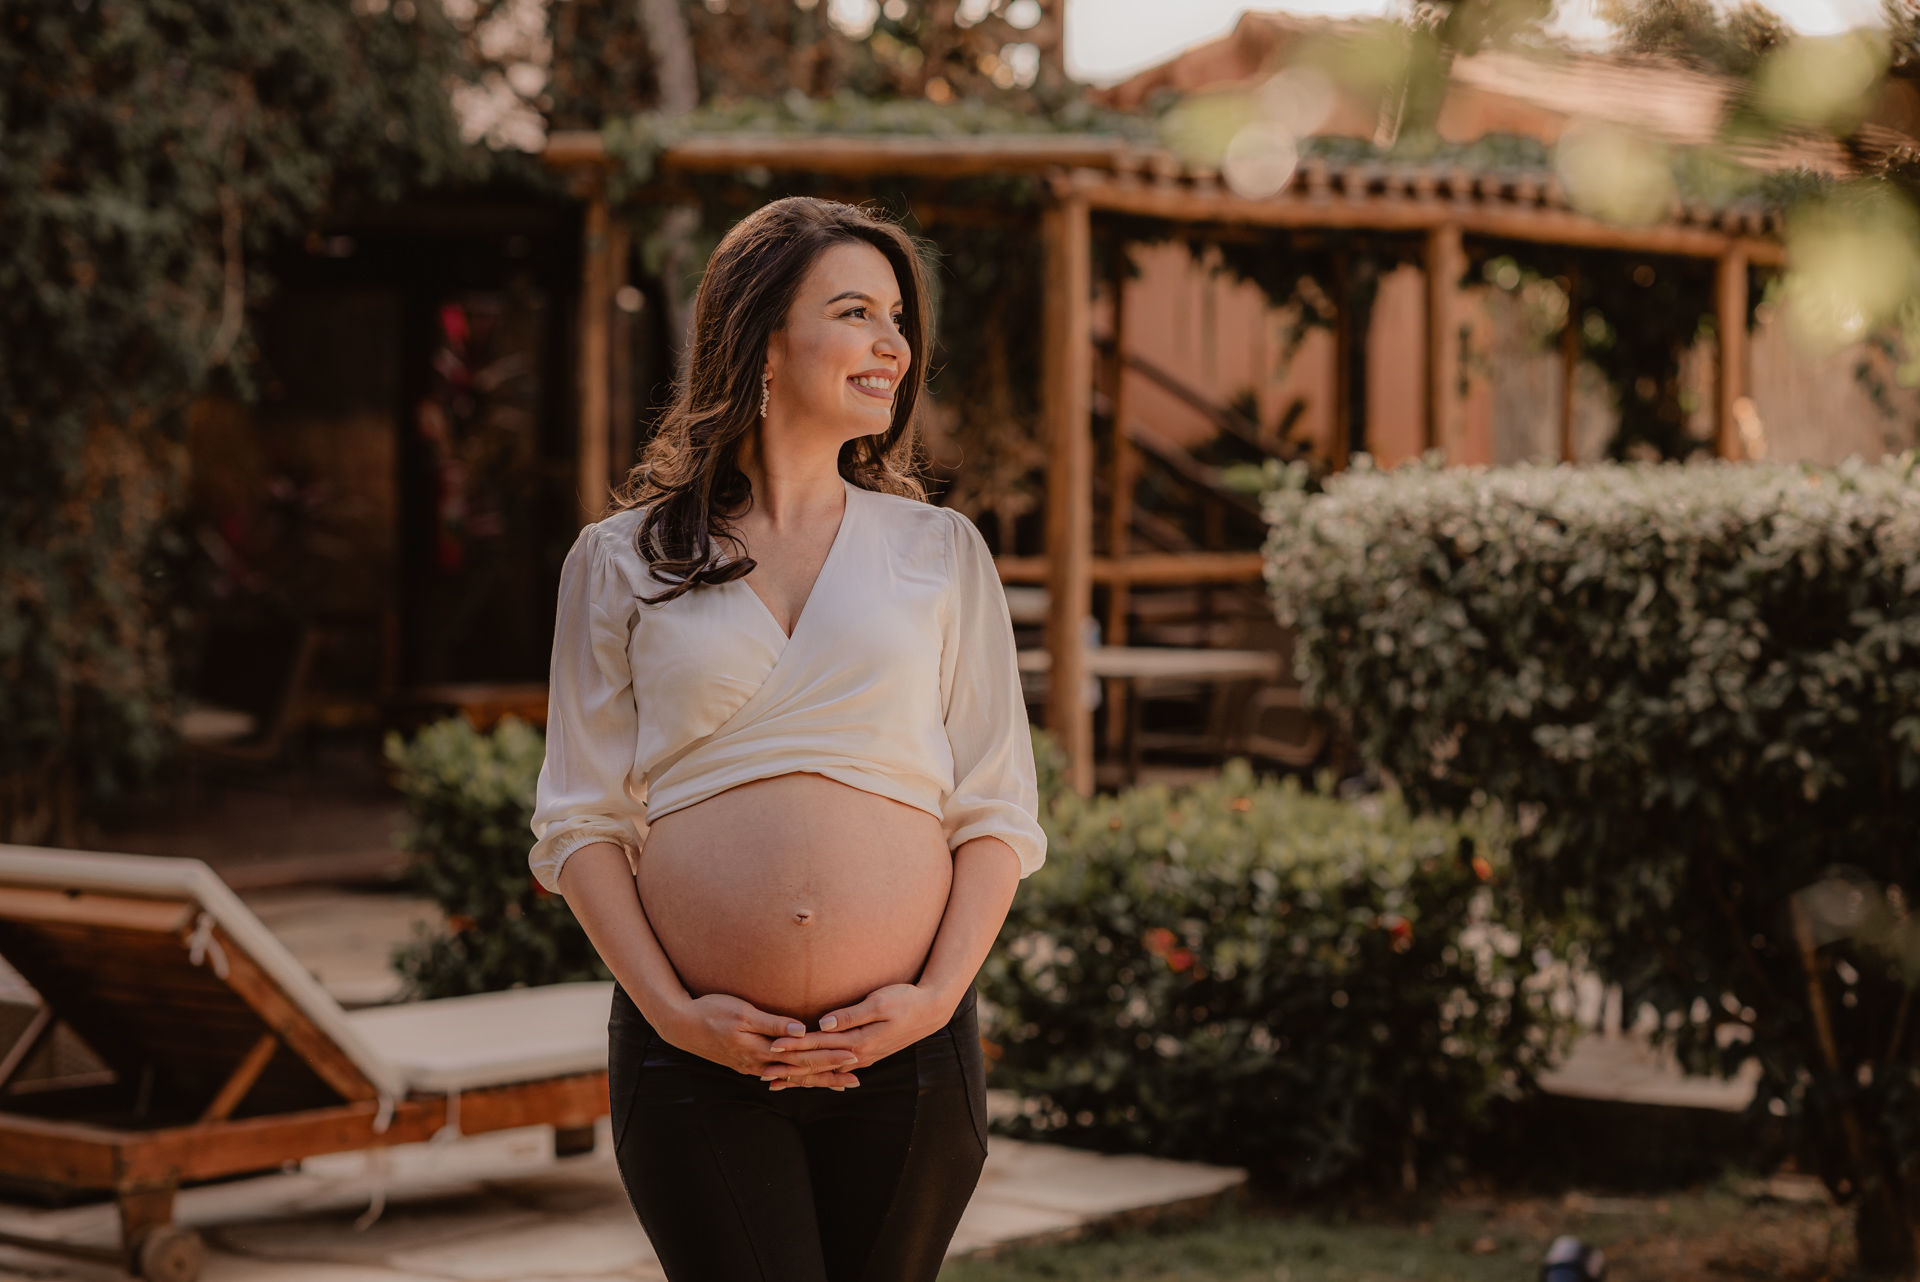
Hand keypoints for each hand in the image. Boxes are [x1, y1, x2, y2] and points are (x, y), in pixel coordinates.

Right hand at [668, 993, 861, 1087]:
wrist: (681, 1025)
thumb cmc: (711, 1010)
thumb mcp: (742, 1011)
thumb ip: (772, 1023)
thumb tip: (802, 1031)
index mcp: (760, 1050)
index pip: (802, 1056)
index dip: (828, 1056)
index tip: (852, 1056)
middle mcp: (759, 1064)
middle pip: (801, 1072)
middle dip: (829, 1075)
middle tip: (856, 1079)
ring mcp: (753, 1066)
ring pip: (791, 1077)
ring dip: (816, 1080)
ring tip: (839, 1083)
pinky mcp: (747, 1064)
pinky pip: (779, 1076)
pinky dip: (796, 1079)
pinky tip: (806, 1081)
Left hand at [763, 984, 950, 1091]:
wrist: (931, 1011)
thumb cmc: (906, 1000)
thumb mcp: (879, 1002)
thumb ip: (850, 1014)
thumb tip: (824, 1023)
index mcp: (859, 1042)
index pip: (818, 1046)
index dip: (794, 1047)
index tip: (770, 1048)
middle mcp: (859, 1055)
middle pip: (818, 1064)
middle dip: (790, 1069)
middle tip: (763, 1075)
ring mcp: (863, 1057)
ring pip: (825, 1070)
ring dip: (801, 1076)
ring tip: (778, 1082)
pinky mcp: (866, 1054)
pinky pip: (836, 1068)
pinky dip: (819, 1074)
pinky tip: (809, 1078)